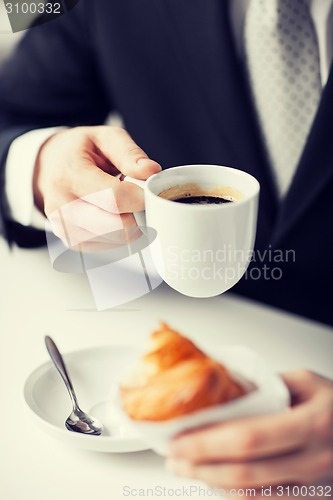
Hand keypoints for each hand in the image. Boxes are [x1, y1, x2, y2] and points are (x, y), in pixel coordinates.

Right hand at [33, 126, 160, 248]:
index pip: (114, 198)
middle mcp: (62, 205)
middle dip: (137, 213)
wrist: (48, 167)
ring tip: (122, 204)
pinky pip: (109, 246)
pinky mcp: (72, 241)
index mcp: (70, 175)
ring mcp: (65, 227)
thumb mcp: (105, 137)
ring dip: (130, 225)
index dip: (140, 197)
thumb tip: (151, 171)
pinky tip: (114, 216)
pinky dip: (120, 234)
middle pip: (117, 225)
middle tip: (136, 198)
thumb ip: (129, 153)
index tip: (146, 189)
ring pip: (116, 239)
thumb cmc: (79, 152)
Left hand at [166, 370, 332, 490]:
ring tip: (187, 468)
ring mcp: (314, 488)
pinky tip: (216, 481)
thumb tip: (222, 391)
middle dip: (200, 467)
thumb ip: (267, 386)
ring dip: (213, 483)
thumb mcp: (307, 382)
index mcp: (311, 425)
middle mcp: (313, 462)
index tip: (179, 439)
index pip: (249, 439)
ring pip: (252, 496)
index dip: (208, 444)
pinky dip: (235, 494)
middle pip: (244, 474)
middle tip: (173, 458)